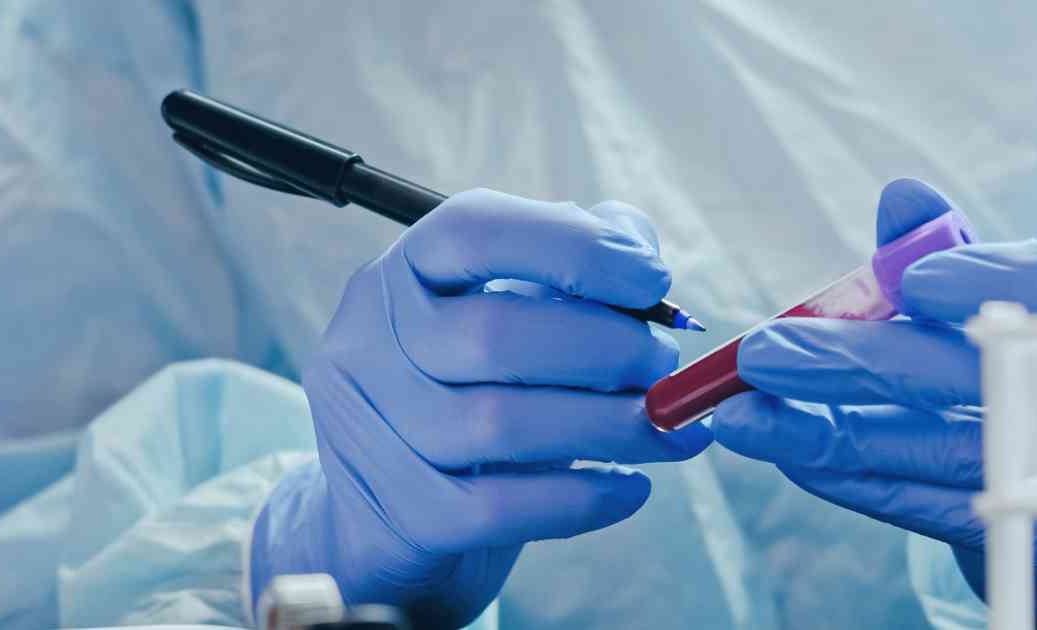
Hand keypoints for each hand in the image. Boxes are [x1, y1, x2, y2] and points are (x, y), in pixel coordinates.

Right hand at [251, 189, 712, 627]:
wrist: (389, 515)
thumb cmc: (472, 393)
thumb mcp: (507, 314)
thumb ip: (573, 265)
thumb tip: (641, 253)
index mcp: (401, 273)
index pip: (473, 230)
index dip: (573, 245)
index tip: (652, 277)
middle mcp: (370, 343)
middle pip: (494, 333)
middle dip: (607, 346)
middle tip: (662, 364)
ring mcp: (374, 432)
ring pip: (503, 425)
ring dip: (611, 425)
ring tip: (666, 427)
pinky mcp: (402, 513)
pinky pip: (504, 506)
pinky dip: (584, 498)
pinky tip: (631, 487)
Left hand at [711, 179, 1036, 625]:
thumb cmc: (1036, 357)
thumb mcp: (1004, 292)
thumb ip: (954, 247)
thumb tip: (902, 197)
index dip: (994, 278)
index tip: (911, 283)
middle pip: (981, 375)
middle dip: (861, 361)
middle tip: (765, 350)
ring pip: (940, 449)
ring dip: (829, 432)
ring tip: (742, 412)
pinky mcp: (1034, 536)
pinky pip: (926, 505)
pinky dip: (852, 474)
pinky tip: (787, 449)